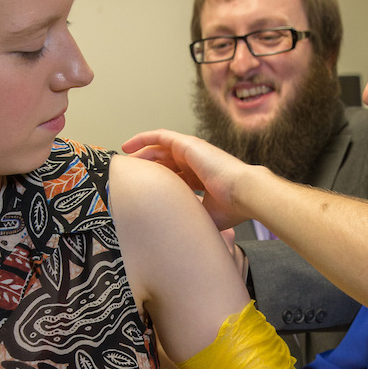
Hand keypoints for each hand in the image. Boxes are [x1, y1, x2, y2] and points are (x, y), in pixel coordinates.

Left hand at [121, 129, 255, 230]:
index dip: (157, 183)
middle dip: (146, 168)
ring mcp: (191, 151)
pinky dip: (143, 139)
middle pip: (164, 163)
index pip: (174, 178)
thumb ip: (189, 217)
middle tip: (128, 178)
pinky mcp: (187, 144)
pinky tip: (128, 146)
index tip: (142, 192)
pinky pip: (160, 136)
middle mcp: (195, 163)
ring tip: (124, 161)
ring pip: (159, 148)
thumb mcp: (203, 216)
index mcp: (201, 179)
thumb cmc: (230, 209)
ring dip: (140, 153)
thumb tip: (174, 232)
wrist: (243, 194)